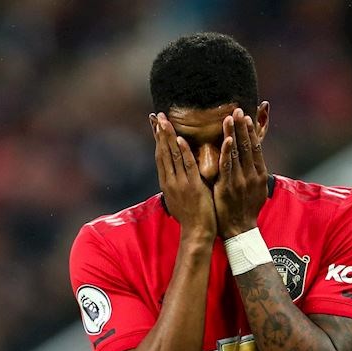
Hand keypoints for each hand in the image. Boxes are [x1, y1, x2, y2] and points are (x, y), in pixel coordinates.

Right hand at [152, 113, 215, 241]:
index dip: (157, 139)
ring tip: (164, 121)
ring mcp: (180, 184)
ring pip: (172, 156)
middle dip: (160, 133)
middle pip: (162, 152)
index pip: (160, 156)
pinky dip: (183, 152)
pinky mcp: (192, 187)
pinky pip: (187, 166)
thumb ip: (178, 182)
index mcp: (167, 183)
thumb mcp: (180, 197)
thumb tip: (176, 172)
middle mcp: (170, 181)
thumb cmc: (192, 217)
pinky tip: (180, 139)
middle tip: (157, 115)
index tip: (155, 124)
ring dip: (168, 137)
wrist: (197, 232)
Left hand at [214, 108, 267, 238]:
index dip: (252, 132)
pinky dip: (227, 152)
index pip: (256, 148)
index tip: (248, 116)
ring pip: (237, 153)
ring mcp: (240, 181)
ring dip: (234, 133)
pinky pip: (227, 166)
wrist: (240, 231)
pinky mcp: (228, 187)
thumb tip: (254, 161)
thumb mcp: (256, 190)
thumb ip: (254, 174)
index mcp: (259, 175)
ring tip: (230, 117)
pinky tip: (226, 139)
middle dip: (243, 127)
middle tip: (238, 109)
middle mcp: (252, 175)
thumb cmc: (245, 211)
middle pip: (248, 146)